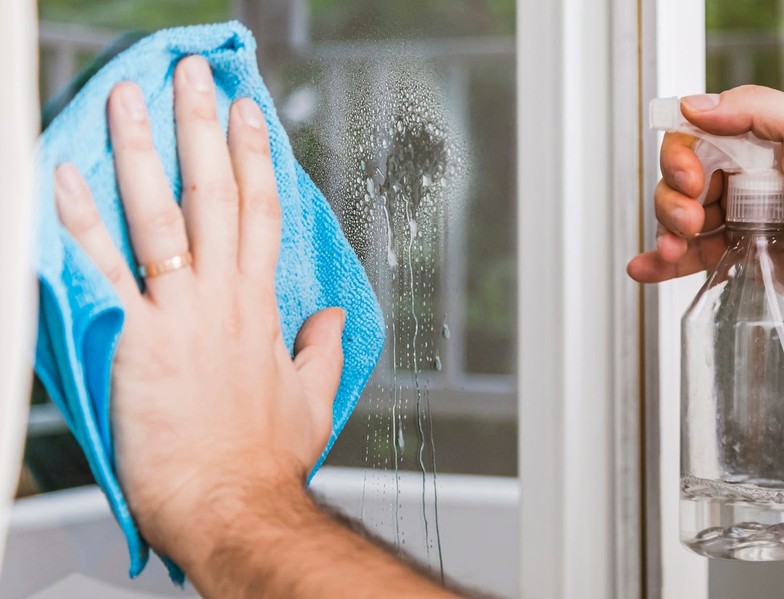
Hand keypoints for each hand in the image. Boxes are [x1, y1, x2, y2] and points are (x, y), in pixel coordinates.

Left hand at [52, 56, 345, 565]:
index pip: (262, 214)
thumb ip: (323, 352)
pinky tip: (66, 176)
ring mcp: (178, 314)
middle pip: (215, 195)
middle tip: (194, 78)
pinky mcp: (133, 339)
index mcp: (262, 310)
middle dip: (204, 128)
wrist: (232, 504)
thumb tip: (333, 320)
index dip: (256, 158)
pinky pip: (103, 268)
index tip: (248, 115)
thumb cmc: (265, 462)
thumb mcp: (312, 401)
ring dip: (144, 150)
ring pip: (161, 215)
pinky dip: (81, 220)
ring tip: (130, 99)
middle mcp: (222, 299)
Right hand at [626, 85, 783, 316]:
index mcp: (756, 141)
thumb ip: (758, 108)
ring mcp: (734, 216)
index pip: (695, 136)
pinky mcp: (733, 254)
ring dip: (665, 229)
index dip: (682, 155)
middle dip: (673, 197)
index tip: (692, 177)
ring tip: (678, 245)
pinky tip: (647, 266)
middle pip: (678, 176)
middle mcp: (741, 175)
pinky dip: (659, 261)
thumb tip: (699, 106)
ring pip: (676, 216)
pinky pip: (686, 256)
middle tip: (694, 214)